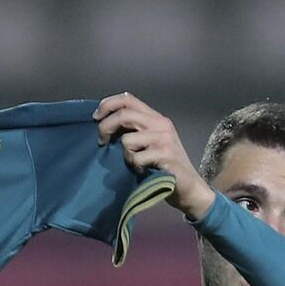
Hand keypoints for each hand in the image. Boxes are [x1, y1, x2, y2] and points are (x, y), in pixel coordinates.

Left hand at [94, 93, 215, 221]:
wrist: (188, 186)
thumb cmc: (164, 166)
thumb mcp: (150, 142)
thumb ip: (134, 130)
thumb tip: (104, 123)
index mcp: (156, 117)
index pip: (128, 99)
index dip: (108, 104)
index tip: (96, 117)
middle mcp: (161, 124)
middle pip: (124, 114)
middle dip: (106, 127)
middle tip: (101, 142)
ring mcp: (164, 139)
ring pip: (127, 140)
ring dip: (125, 155)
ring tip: (134, 163)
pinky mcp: (165, 155)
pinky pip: (136, 158)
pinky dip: (134, 167)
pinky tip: (143, 171)